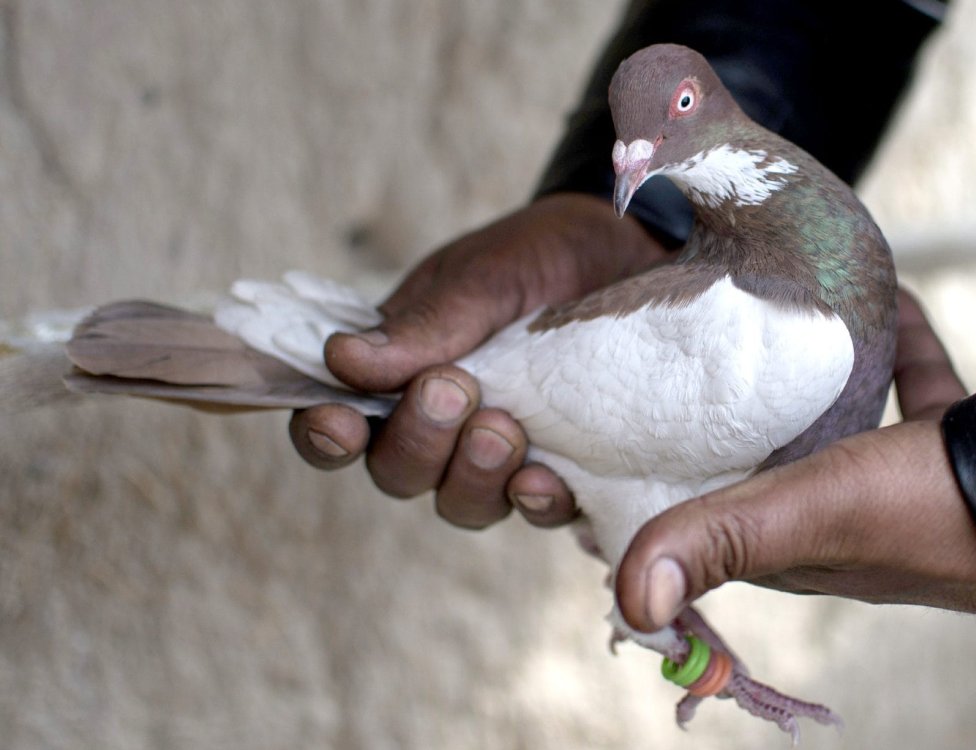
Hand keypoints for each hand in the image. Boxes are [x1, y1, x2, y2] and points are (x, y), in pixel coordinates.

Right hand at [288, 193, 668, 527]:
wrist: (630, 252)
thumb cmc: (540, 257)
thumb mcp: (483, 278)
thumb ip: (424, 325)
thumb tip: (338, 360)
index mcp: (398, 370)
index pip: (338, 421)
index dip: (325, 435)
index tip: (340, 423)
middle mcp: (440, 423)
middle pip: (396, 471)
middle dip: (417, 442)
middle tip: (452, 390)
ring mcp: (498, 452)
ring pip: (460, 502)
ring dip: (473, 476)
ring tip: (504, 430)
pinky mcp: (559, 467)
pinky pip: (533, 511)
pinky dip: (535, 501)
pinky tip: (547, 480)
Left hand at [614, 289, 975, 632]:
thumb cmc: (935, 515)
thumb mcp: (810, 512)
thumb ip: (721, 538)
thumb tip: (624, 596)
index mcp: (797, 546)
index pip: (708, 513)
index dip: (665, 477)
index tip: (627, 420)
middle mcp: (844, 519)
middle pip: (767, 458)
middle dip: (730, 415)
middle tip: (689, 344)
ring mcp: (904, 482)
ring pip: (836, 419)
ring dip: (808, 377)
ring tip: (773, 314)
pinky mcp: (955, 442)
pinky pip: (910, 381)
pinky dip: (895, 341)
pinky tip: (883, 291)